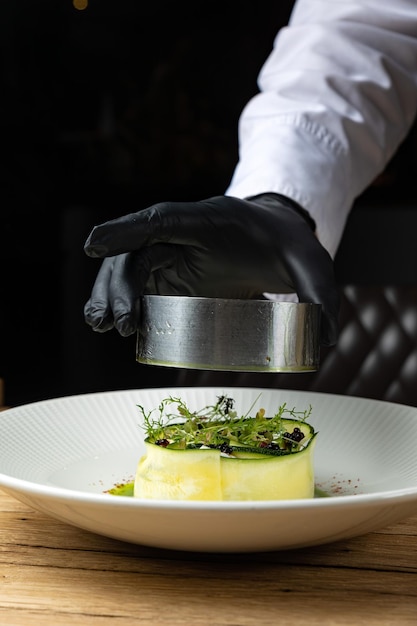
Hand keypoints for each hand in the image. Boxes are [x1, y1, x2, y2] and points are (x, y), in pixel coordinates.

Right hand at [83, 194, 338, 344]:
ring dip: (111, 297)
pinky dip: (123, 304)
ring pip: (130, 269)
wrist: (277, 239)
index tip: (95, 245)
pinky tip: (116, 327)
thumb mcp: (311, 264)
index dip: (126, 231)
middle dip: (119, 286)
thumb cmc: (288, 246)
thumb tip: (323, 341)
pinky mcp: (173, 274)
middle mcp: (183, 234)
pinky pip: (139, 286)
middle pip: (137, 252)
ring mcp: (174, 254)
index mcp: (211, 219)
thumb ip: (320, 294)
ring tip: (103, 328)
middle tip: (118, 325)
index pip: (162, 220)